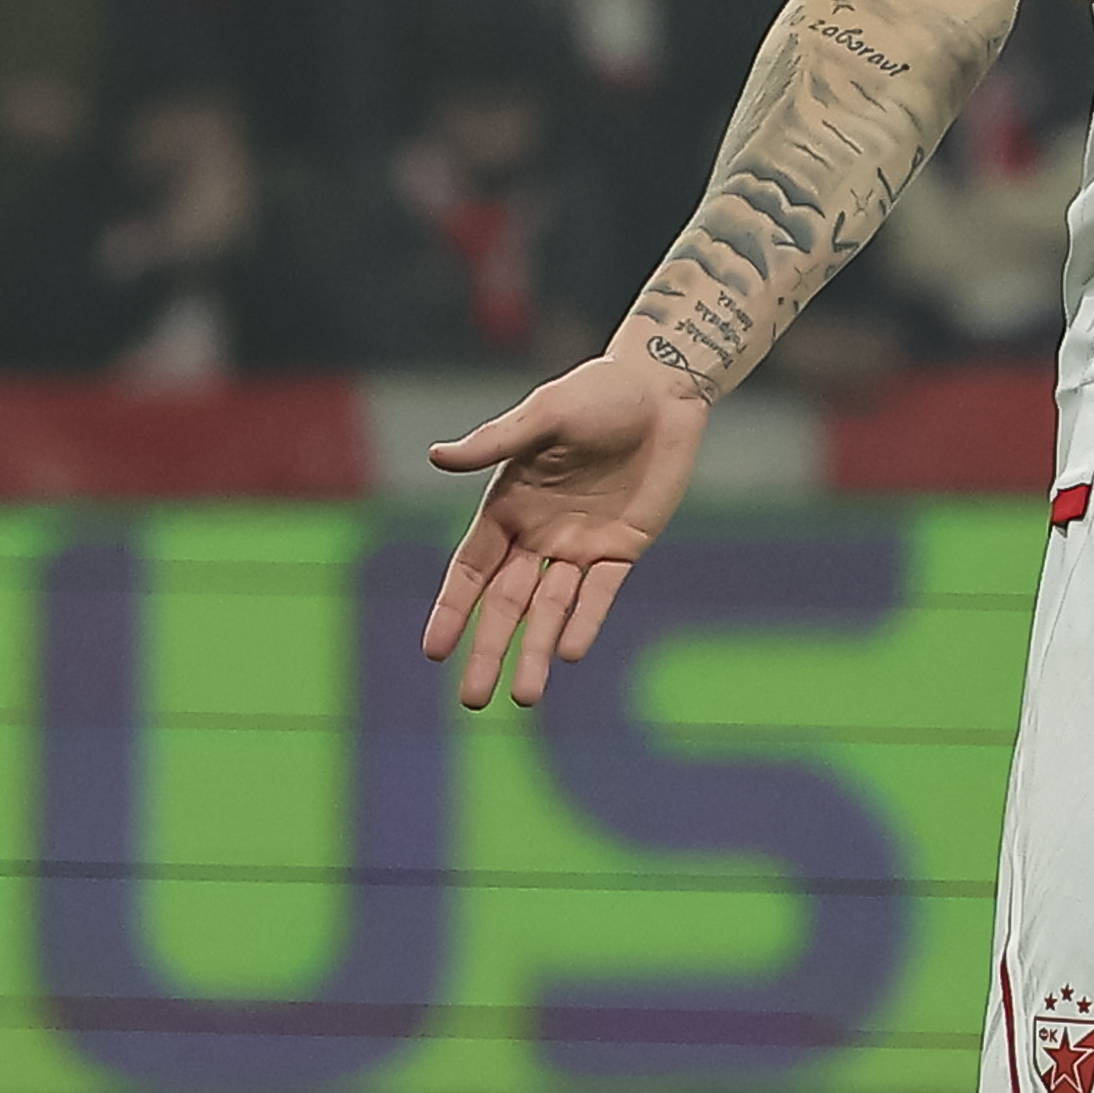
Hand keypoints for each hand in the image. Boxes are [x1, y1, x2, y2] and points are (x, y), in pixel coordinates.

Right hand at [418, 352, 713, 708]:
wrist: (660, 391)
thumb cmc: (595, 394)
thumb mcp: (543, 415)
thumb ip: (495, 442)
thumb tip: (436, 456)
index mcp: (507, 507)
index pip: (471, 570)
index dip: (452, 609)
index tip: (432, 650)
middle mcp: (539, 534)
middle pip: (507, 604)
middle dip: (489, 650)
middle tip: (471, 701)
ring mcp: (581, 545)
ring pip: (552, 610)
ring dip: (536, 652)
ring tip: (524, 699)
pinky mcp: (624, 548)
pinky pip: (601, 593)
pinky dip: (587, 621)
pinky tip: (570, 653)